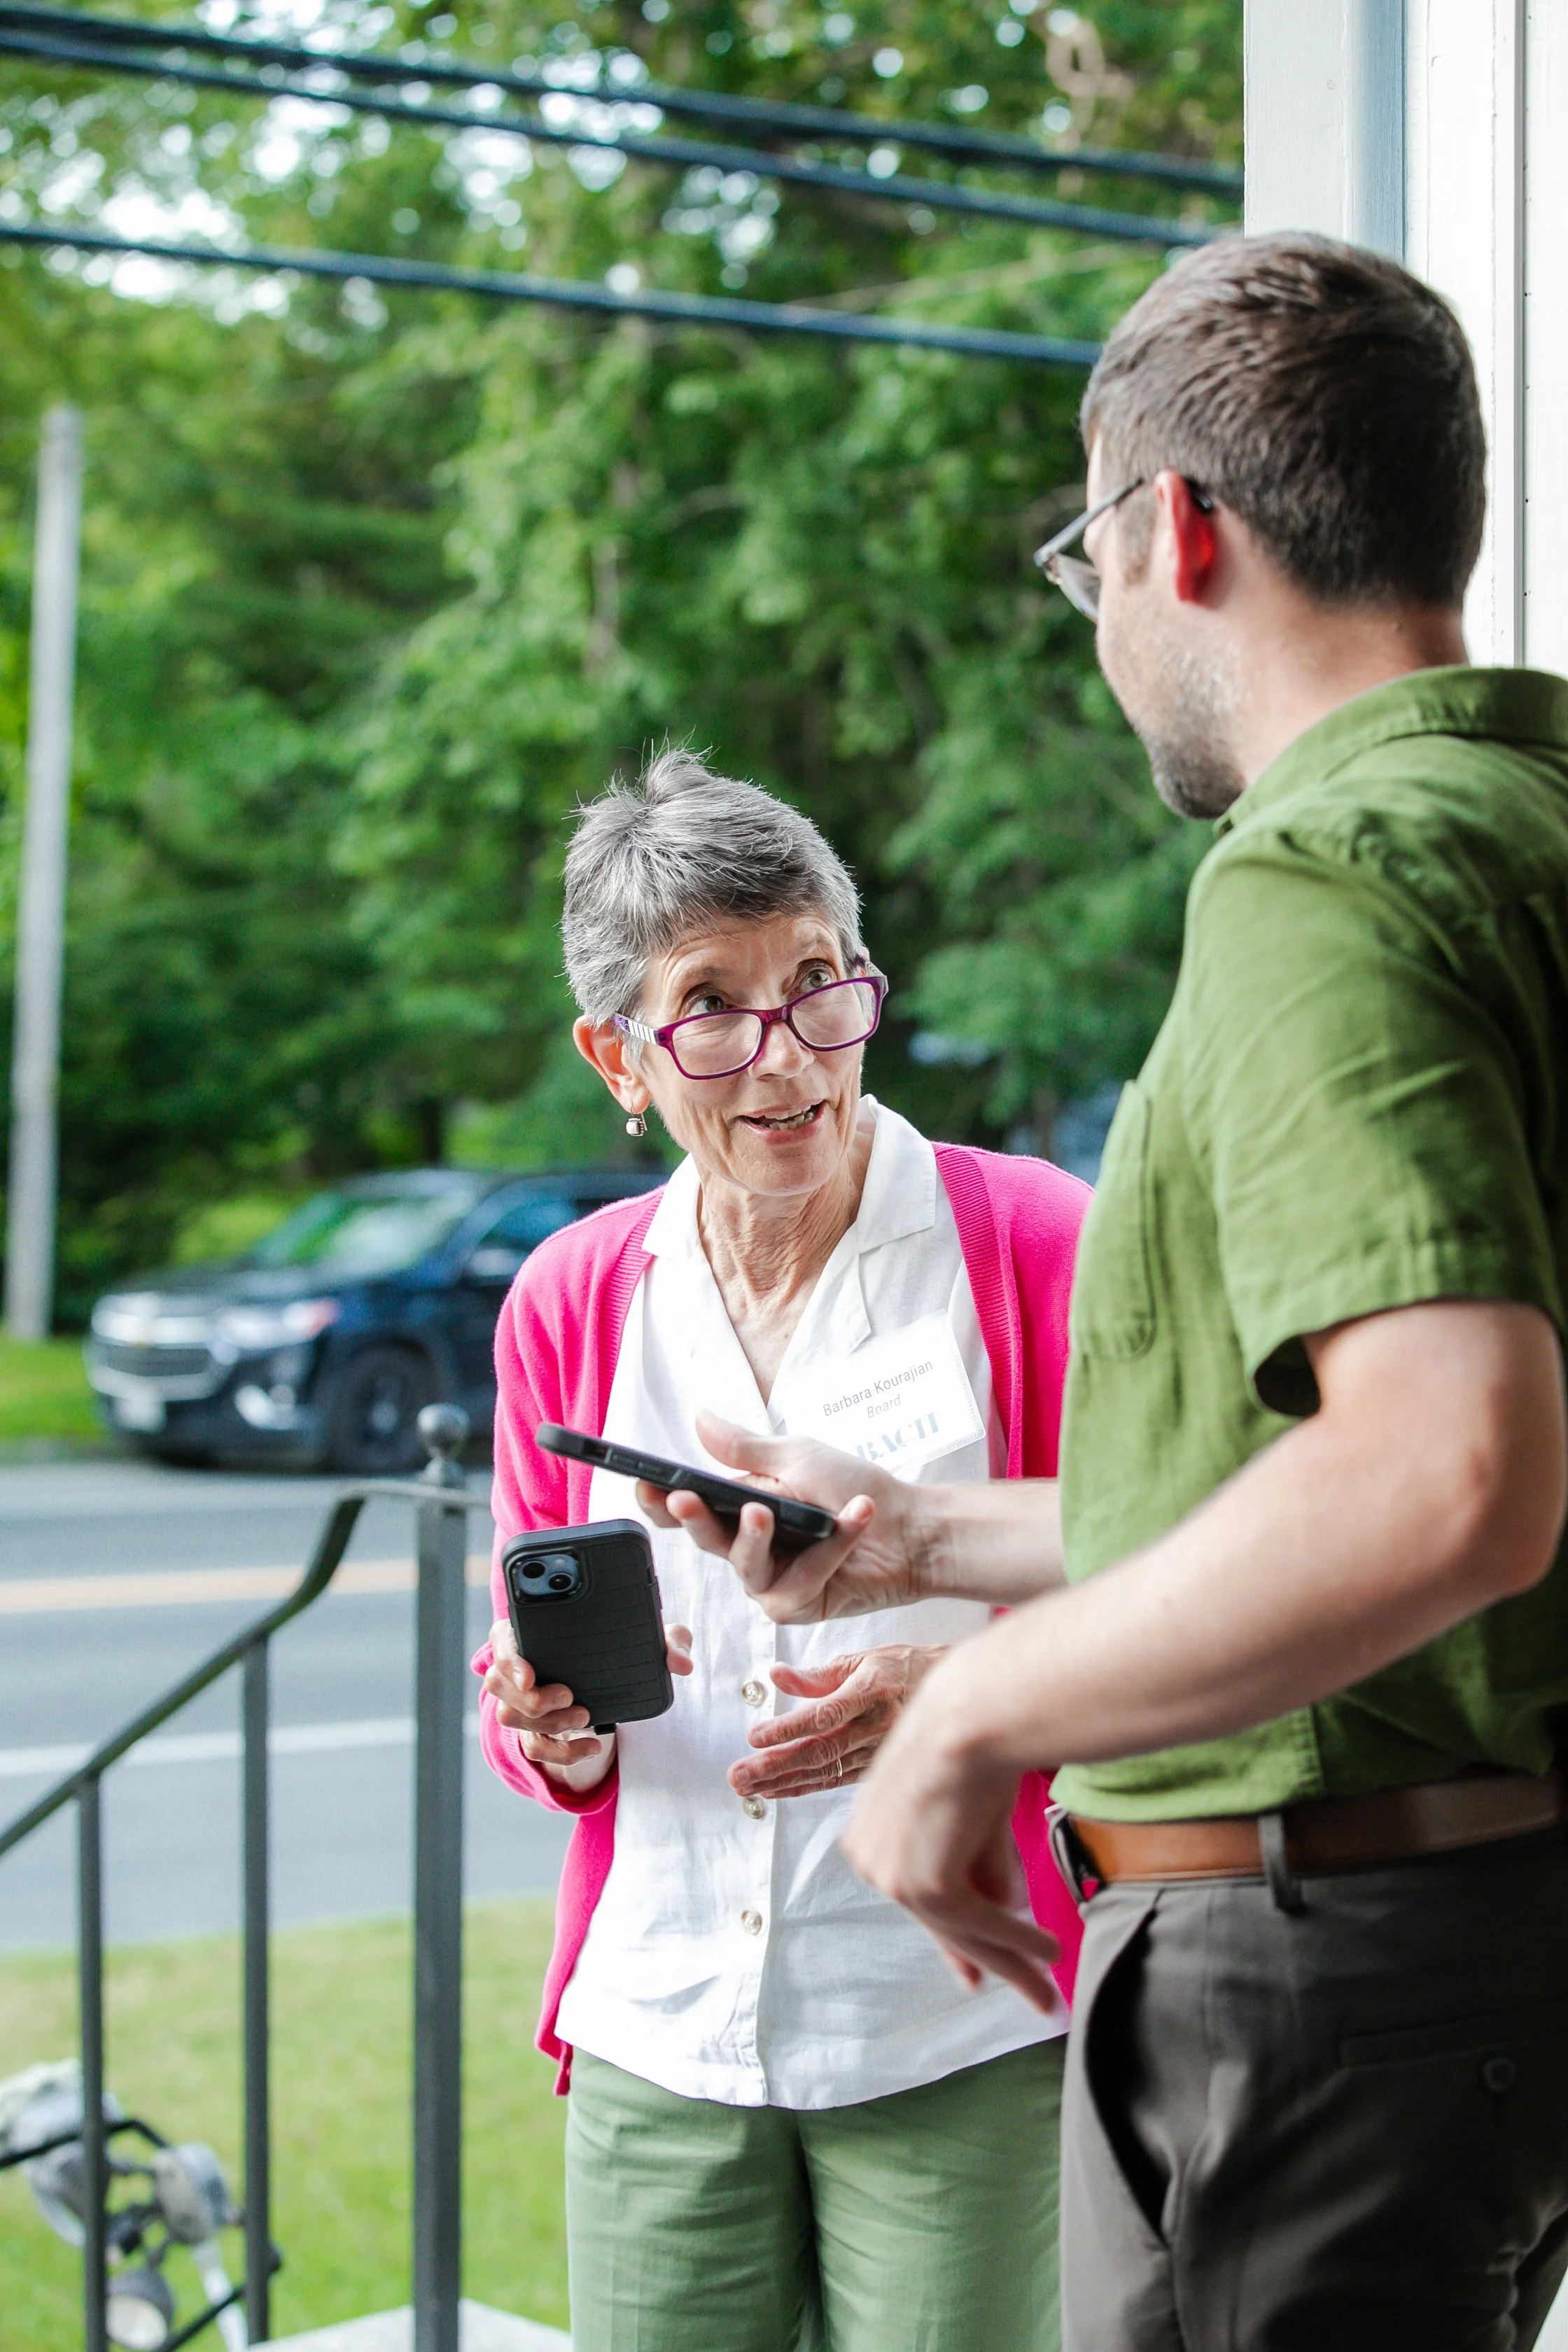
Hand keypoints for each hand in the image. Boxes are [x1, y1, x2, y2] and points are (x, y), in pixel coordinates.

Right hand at [484, 1617, 693, 1789]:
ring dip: (548, 1722)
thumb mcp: (648, 1638)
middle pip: (498, 1686)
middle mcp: (519, 1668)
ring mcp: (522, 1702)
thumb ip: (669, 1641)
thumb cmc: (621, 1647)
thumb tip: (680, 1664)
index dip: (509, 1659)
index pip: (501, 1642)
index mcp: (532, 1634)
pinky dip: (562, 1752)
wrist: (612, 1680)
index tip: (530, 1676)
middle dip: (532, 1698)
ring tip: (584, 1716)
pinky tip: (592, 1745)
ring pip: (510, 1718)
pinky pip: (534, 1749)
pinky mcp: (535, 1731)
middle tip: (569, 1695)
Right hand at [638, 1410, 936, 1623]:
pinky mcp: (799, 1604)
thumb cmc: (854, 1487)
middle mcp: (749, 1545)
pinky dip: (827, 1550)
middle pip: (705, 1538)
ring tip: (766, 1510)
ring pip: (745, 1566)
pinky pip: (795, 1584)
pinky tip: (854, 1519)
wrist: (910, 1525)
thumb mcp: (797, 1457)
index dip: (660, 1500)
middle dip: (691, 1517)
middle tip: (684, 1497)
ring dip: (756, 1537)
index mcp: (741, 1505)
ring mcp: (772, 1579)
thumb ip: (745, 1448)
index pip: (688, 1508)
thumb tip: (698, 1418)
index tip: (644, 1484)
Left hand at [729, 1645, 944, 1800]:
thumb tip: (777, 1676)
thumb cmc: (906, 1669)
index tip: (755, 1736)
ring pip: (825, 1771)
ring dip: (782, 1781)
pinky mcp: (878, 1767)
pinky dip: (804, 1787)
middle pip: (820, 1751)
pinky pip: (836, 1781)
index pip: (824, 1714)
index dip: (788, 1728)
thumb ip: (817, 1674)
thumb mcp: (863, 1659)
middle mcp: (876, 1725)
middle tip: (739, 1775)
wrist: (955, 1695)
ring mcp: (879, 1751)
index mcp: (871, 1690)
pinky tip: (777, 1791)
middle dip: (775, 1765)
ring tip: (747, 1787)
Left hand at [840, 1649, 1061, 2014]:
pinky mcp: (922, 1885)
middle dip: (985, 1961)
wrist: (971, 1717)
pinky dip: (1019, 1941)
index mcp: (869, 1831)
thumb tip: (1000, 1907)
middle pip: (939, 1920)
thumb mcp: (970, 1813)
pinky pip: (979, 1925)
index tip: (973, 1974)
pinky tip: (1050, 1952)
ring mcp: (891, 1874)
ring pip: (962, 1931)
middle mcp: (869, 1857)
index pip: (916, 1894)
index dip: (951, 1938)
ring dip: (1013, 1961)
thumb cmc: (973, 1741)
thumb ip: (977, 1863)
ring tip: (1046, 1991)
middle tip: (1025, 1994)